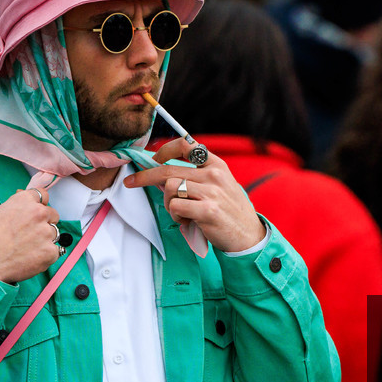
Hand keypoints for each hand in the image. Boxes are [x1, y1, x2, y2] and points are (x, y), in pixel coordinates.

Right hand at [0, 186, 61, 283]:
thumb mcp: (0, 212)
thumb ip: (19, 206)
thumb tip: (28, 202)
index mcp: (25, 201)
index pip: (43, 195)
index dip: (40, 205)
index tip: (37, 212)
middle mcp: (39, 213)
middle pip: (53, 215)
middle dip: (45, 223)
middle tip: (31, 235)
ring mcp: (46, 233)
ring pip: (54, 234)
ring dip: (45, 240)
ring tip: (27, 248)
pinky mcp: (50, 252)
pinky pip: (55, 252)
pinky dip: (46, 256)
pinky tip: (31, 258)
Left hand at [123, 138, 263, 252]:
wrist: (249, 236)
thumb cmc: (230, 212)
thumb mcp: (220, 186)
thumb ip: (197, 177)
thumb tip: (162, 175)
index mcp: (217, 165)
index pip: (186, 145)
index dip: (164, 150)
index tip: (153, 158)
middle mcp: (214, 175)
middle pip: (168, 169)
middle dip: (145, 176)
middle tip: (131, 182)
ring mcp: (212, 192)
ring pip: (170, 188)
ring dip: (168, 203)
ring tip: (181, 213)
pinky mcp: (208, 210)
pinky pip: (175, 206)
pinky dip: (176, 216)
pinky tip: (188, 221)